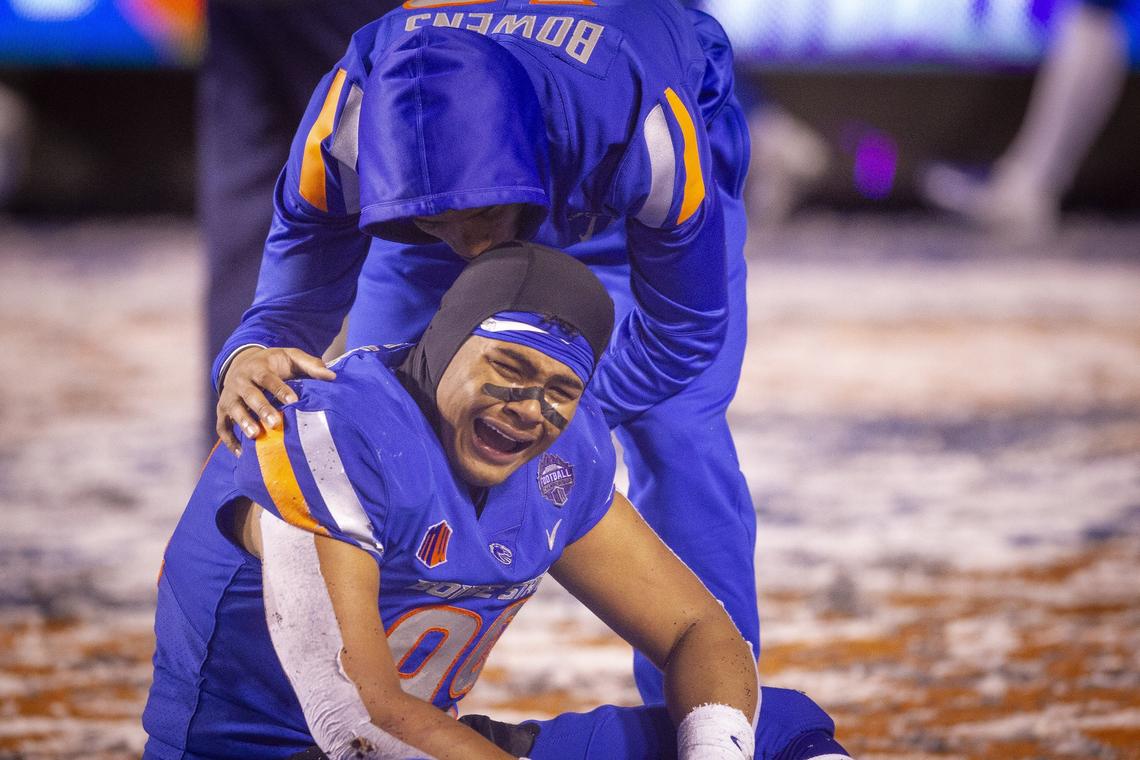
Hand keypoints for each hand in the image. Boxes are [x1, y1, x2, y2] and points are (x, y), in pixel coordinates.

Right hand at [216, 347, 335, 454]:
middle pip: (250, 395)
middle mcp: (240, 381)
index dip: (280, 389)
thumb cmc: (273, 364)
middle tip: (275, 423)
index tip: (293, 401)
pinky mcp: (222, 411)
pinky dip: (229, 440)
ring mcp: (229, 397)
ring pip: (233, 410)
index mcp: (258, 368)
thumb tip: (332, 377)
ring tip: (255, 436)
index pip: (268, 378)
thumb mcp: (291, 356)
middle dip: (262, 408)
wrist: (242, 363)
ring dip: (243, 423)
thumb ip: (311, 365)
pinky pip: (222, 427)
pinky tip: (241, 454)